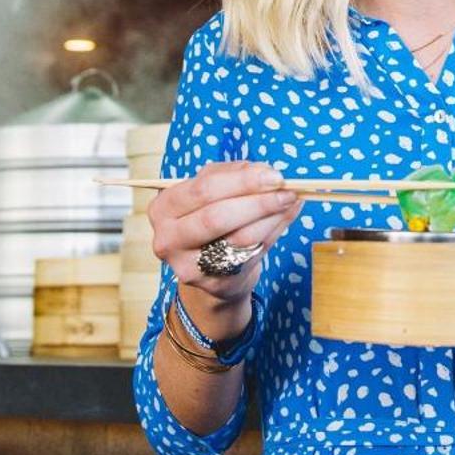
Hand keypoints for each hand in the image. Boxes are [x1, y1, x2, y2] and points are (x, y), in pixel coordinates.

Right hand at [149, 161, 301, 307]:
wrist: (211, 269)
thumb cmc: (211, 219)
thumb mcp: (214, 190)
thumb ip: (235, 176)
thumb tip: (267, 171)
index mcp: (164, 206)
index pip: (203, 189)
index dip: (242, 181)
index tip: (274, 175)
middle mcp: (168, 238)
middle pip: (216, 216)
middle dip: (257, 201)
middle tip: (287, 191)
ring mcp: (187, 265)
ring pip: (237, 238)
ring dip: (271, 217)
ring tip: (291, 202)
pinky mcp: (211, 283)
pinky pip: (250, 255)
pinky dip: (273, 232)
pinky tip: (285, 218)